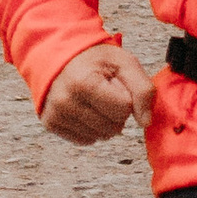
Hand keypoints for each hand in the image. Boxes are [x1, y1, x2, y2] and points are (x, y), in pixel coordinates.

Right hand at [40, 40, 155, 144]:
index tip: (113, 83)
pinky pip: (86, 140)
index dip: (125, 97)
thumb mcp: (124, 64)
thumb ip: (143, 90)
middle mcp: (66, 101)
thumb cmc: (95, 60)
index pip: (124, 109)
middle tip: (104, 92)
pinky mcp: (51, 124)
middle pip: (113, 127)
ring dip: (104, 121)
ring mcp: (56, 114)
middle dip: (116, 111)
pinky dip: (91, 128)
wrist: (61, 57)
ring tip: (94, 100)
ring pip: (101, 136)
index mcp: (84, 82)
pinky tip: (84, 109)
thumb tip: (145, 122)